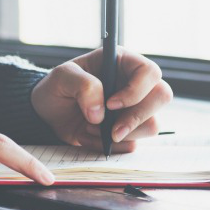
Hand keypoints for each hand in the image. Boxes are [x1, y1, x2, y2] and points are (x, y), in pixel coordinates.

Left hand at [31, 47, 172, 151]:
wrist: (47, 112)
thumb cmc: (57, 87)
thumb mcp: (62, 78)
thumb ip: (83, 86)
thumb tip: (101, 113)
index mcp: (123, 63)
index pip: (149, 72)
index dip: (136, 90)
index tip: (111, 105)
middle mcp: (135, 85)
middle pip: (162, 97)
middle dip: (137, 118)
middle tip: (111, 130)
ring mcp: (134, 109)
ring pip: (152, 125)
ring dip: (120, 134)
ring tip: (89, 129)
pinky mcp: (127, 131)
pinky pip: (133, 144)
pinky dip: (109, 146)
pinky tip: (88, 137)